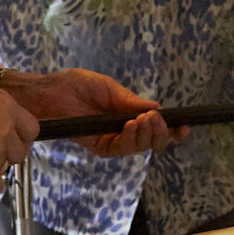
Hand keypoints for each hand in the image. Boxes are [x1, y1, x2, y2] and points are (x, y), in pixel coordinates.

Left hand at [4, 68, 177, 157]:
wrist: (48, 92)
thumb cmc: (74, 85)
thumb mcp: (109, 88)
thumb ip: (131, 101)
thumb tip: (158, 108)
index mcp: (127, 116)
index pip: (154, 128)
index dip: (171, 130)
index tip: (185, 126)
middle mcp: (122, 131)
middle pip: (151, 141)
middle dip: (160, 132)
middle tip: (157, 118)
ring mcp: (111, 141)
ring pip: (139, 146)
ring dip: (146, 134)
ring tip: (146, 119)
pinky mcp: (99, 147)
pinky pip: (120, 148)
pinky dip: (130, 138)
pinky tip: (132, 125)